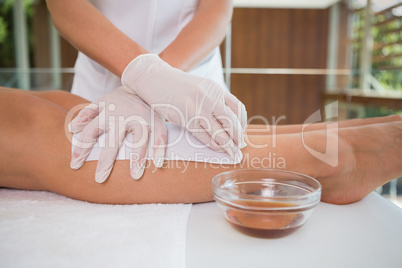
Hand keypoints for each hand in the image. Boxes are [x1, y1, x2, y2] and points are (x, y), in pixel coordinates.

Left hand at [69, 87, 166, 182]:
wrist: (143, 83)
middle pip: (113, 140)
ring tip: (135, 175)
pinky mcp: (156, 121)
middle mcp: (122, 117)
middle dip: (106, 160)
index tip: (74, 165)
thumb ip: (86, 115)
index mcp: (106, 113)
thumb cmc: (119, 99)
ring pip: (139, 139)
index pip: (90, 132)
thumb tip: (72, 128)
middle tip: (99, 179)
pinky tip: (157, 164)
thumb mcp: (101, 103)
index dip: (81, 148)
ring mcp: (141, 119)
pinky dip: (159, 149)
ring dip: (137, 157)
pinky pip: (160, 136)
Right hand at [121, 54, 246, 159]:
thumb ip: (213, 99)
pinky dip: (213, 145)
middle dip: (237, 138)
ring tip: (232, 153)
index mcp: (215, 88)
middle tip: (239, 147)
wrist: (154, 78)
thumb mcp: (200, 87)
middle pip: (231, 122)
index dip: (242, 123)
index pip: (237, 108)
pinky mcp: (185, 118)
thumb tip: (227, 118)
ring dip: (227, 145)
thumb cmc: (177, 86)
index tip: (241, 132)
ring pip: (219, 132)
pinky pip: (203, 136)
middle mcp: (209, 97)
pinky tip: (217, 149)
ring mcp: (197, 108)